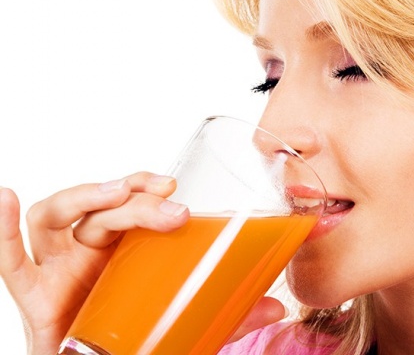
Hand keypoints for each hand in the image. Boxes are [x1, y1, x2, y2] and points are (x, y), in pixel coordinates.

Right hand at [0, 174, 287, 354]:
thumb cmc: (139, 334)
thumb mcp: (188, 319)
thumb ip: (228, 315)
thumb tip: (277, 309)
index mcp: (126, 247)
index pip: (131, 202)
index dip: (146, 187)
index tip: (173, 187)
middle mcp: (91, 248)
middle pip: (103, 209)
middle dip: (133, 199)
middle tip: (168, 203)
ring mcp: (60, 265)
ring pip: (57, 215)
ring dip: (83, 197)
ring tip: (113, 194)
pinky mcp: (35, 292)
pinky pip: (12, 260)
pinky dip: (2, 230)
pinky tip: (5, 196)